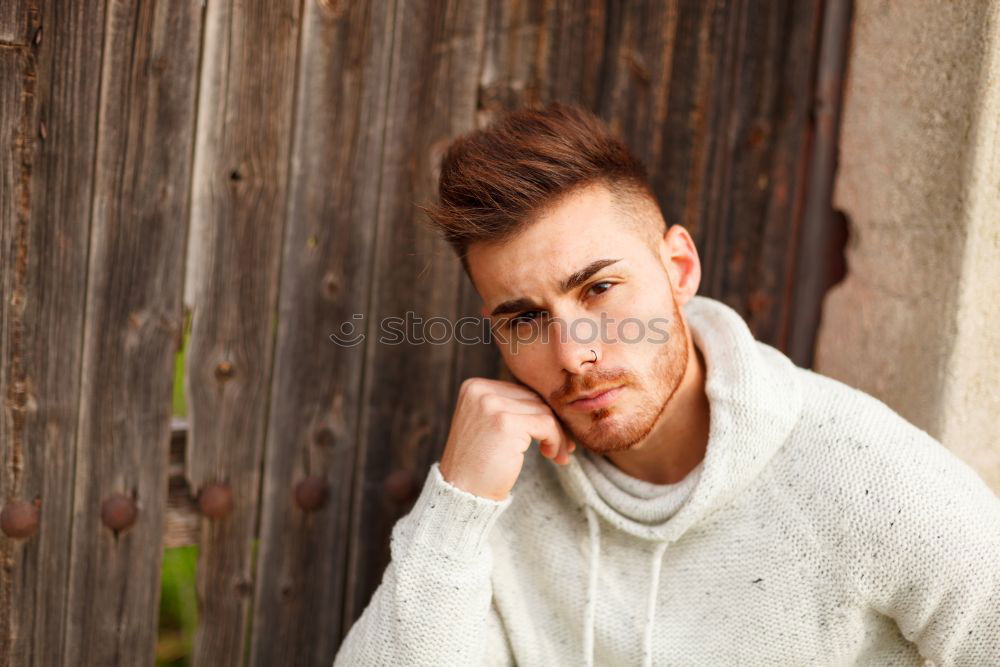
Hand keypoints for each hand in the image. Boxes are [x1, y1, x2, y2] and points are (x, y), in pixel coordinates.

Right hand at [438, 378, 576, 500]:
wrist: (463, 492)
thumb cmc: (479, 463)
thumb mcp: (488, 425)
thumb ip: (511, 408)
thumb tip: (553, 403)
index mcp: (475, 387)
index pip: (521, 391)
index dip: (539, 413)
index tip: (550, 434)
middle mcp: (481, 391)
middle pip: (533, 399)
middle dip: (552, 423)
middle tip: (562, 446)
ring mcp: (491, 405)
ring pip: (543, 410)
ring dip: (557, 434)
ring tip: (557, 454)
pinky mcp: (505, 423)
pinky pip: (546, 424)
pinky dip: (556, 440)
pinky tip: (552, 455)